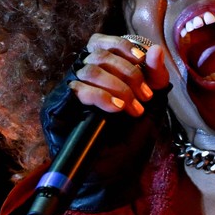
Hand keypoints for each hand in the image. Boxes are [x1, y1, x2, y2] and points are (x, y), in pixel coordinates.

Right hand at [39, 33, 170, 212]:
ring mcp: (68, 90)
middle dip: (128, 73)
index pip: (105, 42)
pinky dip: (101, 96)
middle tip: (145, 97)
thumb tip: (156, 51)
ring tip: (132, 108)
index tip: (144, 62)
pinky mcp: (58, 107)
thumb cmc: (126, 138)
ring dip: (118, 86)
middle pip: (100, 54)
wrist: (110, 172)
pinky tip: (117, 108)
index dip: (124, 46)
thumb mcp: (149, 104)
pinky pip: (77, 90)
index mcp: (100, 70)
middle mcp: (81, 75)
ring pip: (89, 69)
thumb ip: (154, 77)